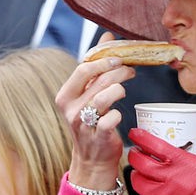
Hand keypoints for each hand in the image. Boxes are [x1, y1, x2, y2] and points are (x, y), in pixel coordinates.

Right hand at [54, 32, 134, 190]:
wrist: (92, 159)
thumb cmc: (93, 121)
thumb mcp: (88, 94)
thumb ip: (96, 67)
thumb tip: (108, 36)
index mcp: (65, 95)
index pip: (83, 68)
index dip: (104, 60)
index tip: (119, 58)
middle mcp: (71, 109)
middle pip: (97, 80)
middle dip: (118, 71)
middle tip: (130, 71)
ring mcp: (83, 124)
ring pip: (104, 97)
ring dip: (119, 89)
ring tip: (124, 89)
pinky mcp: (98, 137)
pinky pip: (111, 119)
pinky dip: (118, 114)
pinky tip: (118, 114)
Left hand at [128, 128, 195, 194]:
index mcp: (185, 163)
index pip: (153, 145)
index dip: (140, 137)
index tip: (136, 134)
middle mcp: (171, 180)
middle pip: (140, 164)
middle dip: (134, 156)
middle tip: (136, 153)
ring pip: (140, 185)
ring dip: (138, 177)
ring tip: (142, 175)